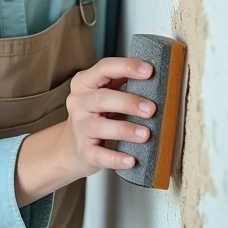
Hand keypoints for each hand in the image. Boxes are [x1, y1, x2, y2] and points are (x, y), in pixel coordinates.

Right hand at [61, 57, 155, 176]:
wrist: (72, 147)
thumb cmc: (96, 115)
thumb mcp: (104, 93)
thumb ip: (122, 82)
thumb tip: (155, 76)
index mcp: (84, 83)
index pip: (104, 68)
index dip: (126, 67)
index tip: (149, 71)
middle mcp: (79, 103)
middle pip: (101, 98)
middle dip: (128, 102)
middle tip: (151, 109)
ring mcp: (80, 128)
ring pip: (99, 126)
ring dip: (125, 129)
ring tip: (146, 134)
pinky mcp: (85, 151)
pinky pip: (100, 155)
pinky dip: (116, 158)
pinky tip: (131, 160)